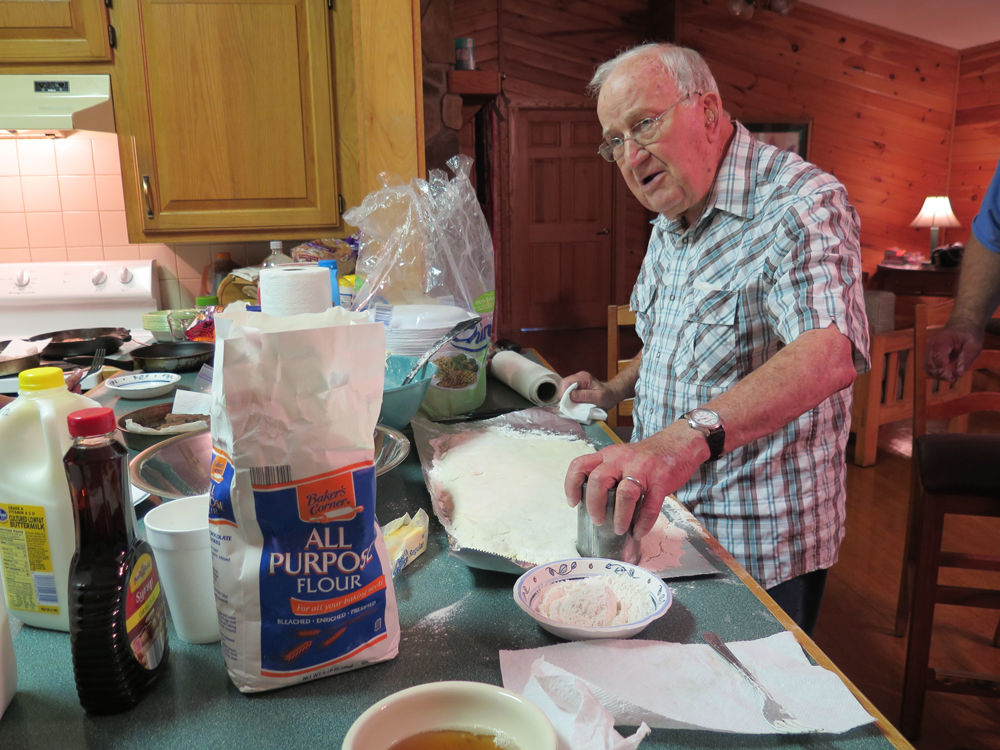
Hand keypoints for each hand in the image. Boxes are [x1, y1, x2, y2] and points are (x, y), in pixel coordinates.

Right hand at [558, 371, 619, 410]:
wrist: (612, 394)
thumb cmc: (608, 395)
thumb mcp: (598, 397)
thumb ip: (584, 396)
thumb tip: (570, 395)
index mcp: (583, 377)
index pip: (566, 383)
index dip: (563, 394)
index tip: (565, 403)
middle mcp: (578, 377)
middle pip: (563, 386)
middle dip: (564, 397)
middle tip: (568, 406)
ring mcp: (577, 382)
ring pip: (564, 389)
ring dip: (566, 399)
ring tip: (572, 406)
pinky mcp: (576, 387)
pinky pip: (568, 392)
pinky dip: (569, 399)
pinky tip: (574, 404)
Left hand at [564, 422, 706, 538]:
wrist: (680, 443)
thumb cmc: (648, 456)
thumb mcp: (622, 457)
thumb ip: (609, 473)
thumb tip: (596, 504)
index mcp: (609, 455)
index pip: (580, 465)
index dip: (571, 485)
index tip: (573, 503)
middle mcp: (622, 460)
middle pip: (598, 480)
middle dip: (594, 505)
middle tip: (597, 520)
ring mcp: (642, 469)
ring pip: (624, 494)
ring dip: (620, 516)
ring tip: (619, 529)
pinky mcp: (661, 481)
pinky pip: (650, 506)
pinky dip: (643, 523)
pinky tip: (638, 531)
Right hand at [925, 326, 981, 381]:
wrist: (962, 324)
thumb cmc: (969, 335)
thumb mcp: (973, 345)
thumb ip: (966, 359)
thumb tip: (959, 374)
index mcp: (942, 340)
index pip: (938, 358)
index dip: (944, 370)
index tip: (953, 378)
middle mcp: (932, 345)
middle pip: (930, 364)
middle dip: (941, 374)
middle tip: (954, 379)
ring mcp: (929, 350)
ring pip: (928, 368)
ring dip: (939, 375)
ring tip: (952, 377)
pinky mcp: (930, 355)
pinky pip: (929, 367)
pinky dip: (937, 373)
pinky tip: (948, 373)